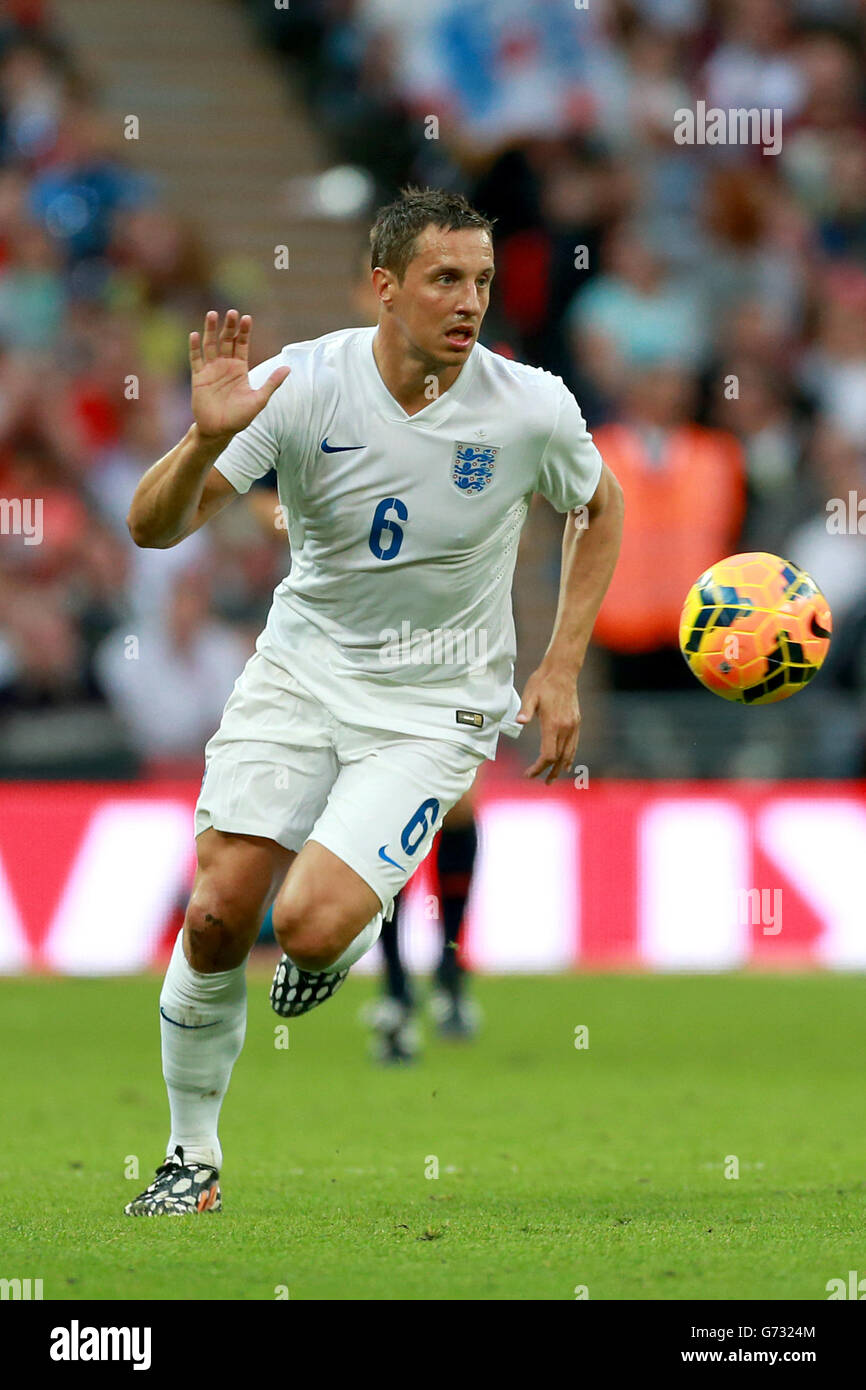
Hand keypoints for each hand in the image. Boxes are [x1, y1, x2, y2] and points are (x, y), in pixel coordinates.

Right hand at [189, 310, 289, 442]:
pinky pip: (196, 359)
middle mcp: (225, 365)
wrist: (219, 431)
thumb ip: (272, 383)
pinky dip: (195, 347)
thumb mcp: (259, 399)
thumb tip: (288, 368)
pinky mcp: (199, 377)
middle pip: (227, 340)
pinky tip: (195, 335)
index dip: (244, 332)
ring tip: (212, 314)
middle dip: (229, 326)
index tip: (247, 318)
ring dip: (211, 330)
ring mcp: (211, 370)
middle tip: (232, 312)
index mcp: (240, 368)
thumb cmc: (240, 417)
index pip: (242, 344)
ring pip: (210, 345)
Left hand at [516, 664, 580, 783]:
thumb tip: (520, 721)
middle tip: (542, 782)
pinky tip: (565, 763)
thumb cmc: (543, 682)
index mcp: (553, 724)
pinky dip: (569, 757)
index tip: (529, 773)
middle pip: (558, 758)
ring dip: (560, 768)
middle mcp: (566, 727)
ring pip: (569, 753)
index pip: (548, 755)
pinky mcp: (576, 721)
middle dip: (549, 772)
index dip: (539, 767)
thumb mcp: (530, 694)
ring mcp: (573, 725)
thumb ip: (526, 710)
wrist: (563, 671)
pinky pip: (574, 744)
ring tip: (553, 778)